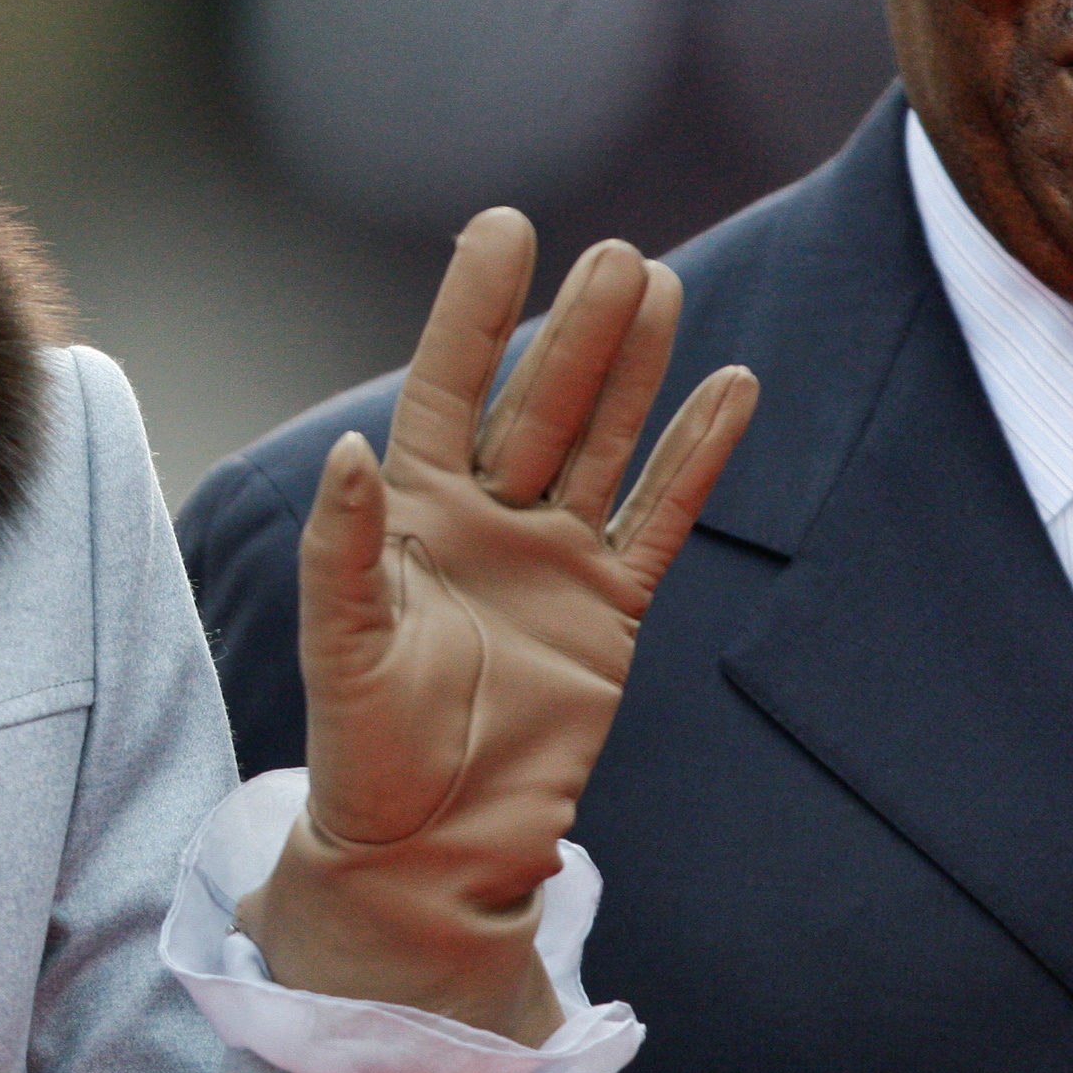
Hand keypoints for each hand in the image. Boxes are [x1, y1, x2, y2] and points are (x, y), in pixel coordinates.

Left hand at [239, 209, 757, 1044]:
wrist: (434, 848)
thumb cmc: (367, 753)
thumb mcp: (342, 648)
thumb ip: (344, 549)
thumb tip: (352, 448)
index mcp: (411, 511)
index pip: (448, 383)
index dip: (474, 307)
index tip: (506, 225)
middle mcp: (485, 517)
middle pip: (542, 400)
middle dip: (578, 329)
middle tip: (617, 256)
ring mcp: (553, 558)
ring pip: (603, 441)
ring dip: (633, 369)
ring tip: (663, 286)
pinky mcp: (610, 609)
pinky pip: (659, 519)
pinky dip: (695, 457)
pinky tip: (729, 389)